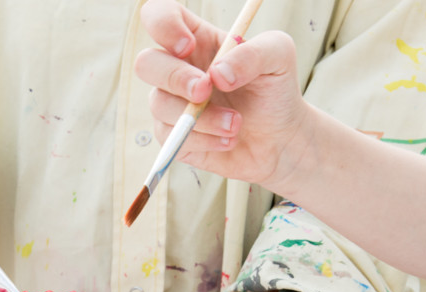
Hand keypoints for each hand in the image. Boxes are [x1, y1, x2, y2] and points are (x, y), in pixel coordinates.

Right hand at [135, 0, 307, 190]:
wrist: (279, 139)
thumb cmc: (274, 90)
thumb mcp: (278, 56)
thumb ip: (253, 53)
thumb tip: (217, 73)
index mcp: (196, 39)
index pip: (159, 16)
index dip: (163, 24)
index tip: (188, 45)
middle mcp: (178, 69)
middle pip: (145, 63)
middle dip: (174, 78)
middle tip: (205, 91)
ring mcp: (173, 103)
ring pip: (159, 104)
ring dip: (201, 117)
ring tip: (235, 124)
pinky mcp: (174, 137)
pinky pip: (172, 137)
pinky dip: (204, 140)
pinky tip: (228, 140)